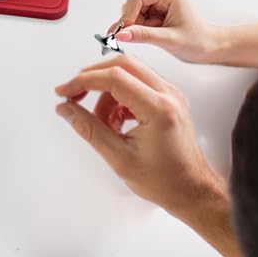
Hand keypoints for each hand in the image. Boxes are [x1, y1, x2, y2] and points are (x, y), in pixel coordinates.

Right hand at [54, 54, 242, 256]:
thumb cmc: (165, 181)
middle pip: (122, 65)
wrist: (192, 191)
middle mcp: (168, 94)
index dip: (84, 81)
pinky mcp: (168, 99)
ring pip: (129, 73)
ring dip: (107, 93)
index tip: (65, 91)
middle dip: (93, 78)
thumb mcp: (119, 158)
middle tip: (74, 96)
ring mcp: (170, 94)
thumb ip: (89, 129)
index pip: (114, 78)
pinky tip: (115, 123)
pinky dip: (119, 98)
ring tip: (102, 124)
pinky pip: (137, 84)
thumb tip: (67, 109)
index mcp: (159, 108)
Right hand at [111, 0, 223, 63]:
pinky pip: (139, 16)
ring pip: (134, 10)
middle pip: (133, 2)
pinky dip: (140, 27)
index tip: (122, 30)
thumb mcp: (169, 40)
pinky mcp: (157, 9)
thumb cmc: (198, 41)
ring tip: (154, 34)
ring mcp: (160, 0)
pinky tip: (153, 33)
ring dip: (137, 25)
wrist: (209, 47)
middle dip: (132, 21)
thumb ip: (143, 35)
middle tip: (134, 36)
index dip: (127, 14)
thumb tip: (122, 33)